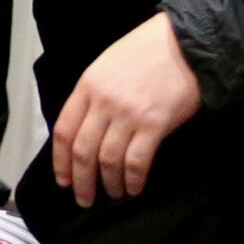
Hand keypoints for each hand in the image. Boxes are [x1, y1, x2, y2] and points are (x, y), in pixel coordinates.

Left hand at [53, 10, 201, 204]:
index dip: (60, 161)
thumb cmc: (144, 54)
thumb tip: (85, 130)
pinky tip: (133, 189)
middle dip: (80, 179)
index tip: (62, 180)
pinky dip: (132, 179)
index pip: (63, 131)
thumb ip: (92, 96)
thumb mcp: (105, 68)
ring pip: (108, 159)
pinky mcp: (154, 124)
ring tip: (112, 195)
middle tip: (83, 199)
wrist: (183, 45)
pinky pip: (137, 161)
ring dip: (108, 183)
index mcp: (86, 87)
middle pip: (82, 150)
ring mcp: (127, 114)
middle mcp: (102, 103)